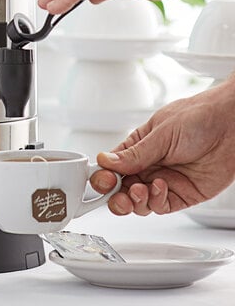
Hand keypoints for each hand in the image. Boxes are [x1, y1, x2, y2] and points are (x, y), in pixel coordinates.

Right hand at [90, 75, 234, 215]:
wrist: (233, 126)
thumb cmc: (199, 118)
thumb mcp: (161, 133)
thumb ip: (134, 153)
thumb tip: (105, 161)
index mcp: (137, 146)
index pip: (111, 165)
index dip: (103, 175)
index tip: (101, 180)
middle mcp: (148, 165)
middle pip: (121, 188)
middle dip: (115, 195)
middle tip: (117, 194)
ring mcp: (163, 181)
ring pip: (138, 202)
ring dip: (135, 200)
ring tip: (140, 189)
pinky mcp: (181, 195)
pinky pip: (160, 207)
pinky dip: (156, 201)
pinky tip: (160, 186)